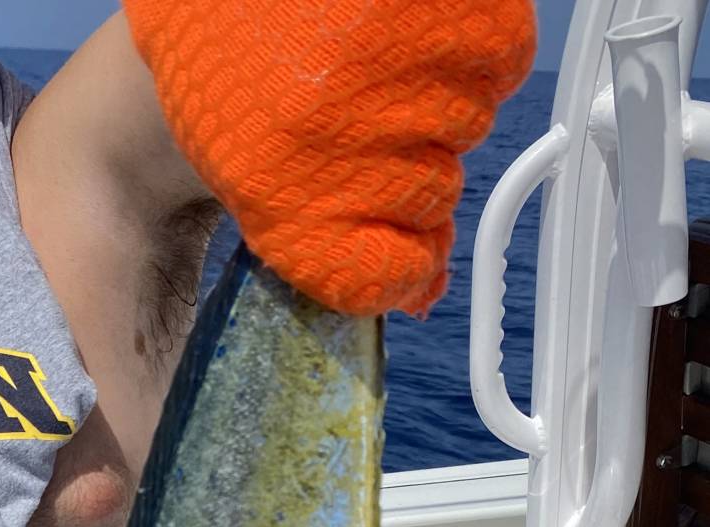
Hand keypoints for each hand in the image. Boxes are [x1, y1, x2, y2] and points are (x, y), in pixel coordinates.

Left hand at [123, 0, 535, 315]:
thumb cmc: (228, 54)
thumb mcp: (247, 165)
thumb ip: (331, 236)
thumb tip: (425, 292)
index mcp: (278, 199)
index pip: (383, 278)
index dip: (401, 269)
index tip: (392, 245)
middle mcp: (347, 148)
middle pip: (435, 199)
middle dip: (408, 164)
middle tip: (358, 111)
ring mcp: (405, 80)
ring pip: (470, 131)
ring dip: (438, 104)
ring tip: (377, 60)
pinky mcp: (458, 14)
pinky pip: (505, 63)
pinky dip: (475, 53)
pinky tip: (416, 32)